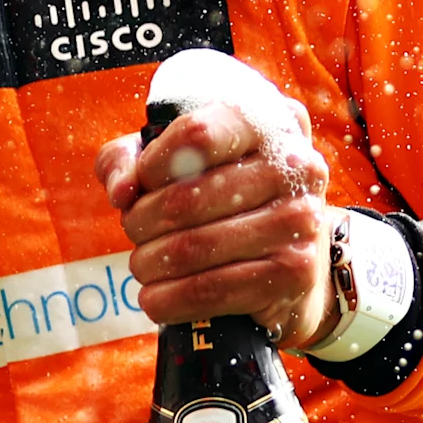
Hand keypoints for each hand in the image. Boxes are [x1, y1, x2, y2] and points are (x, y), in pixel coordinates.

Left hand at [93, 92, 333, 344]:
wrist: (286, 259)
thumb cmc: (220, 198)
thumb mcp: (174, 162)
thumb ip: (131, 160)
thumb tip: (122, 190)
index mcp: (267, 122)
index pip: (197, 135)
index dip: (152, 165)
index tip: (142, 184)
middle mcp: (296, 165)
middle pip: (186, 197)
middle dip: (142, 222)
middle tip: (135, 232)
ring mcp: (300, 219)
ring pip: (193, 247)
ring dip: (150, 263)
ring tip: (143, 265)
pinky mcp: (294, 271)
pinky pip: (211, 289)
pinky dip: (169, 299)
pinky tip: (155, 298)